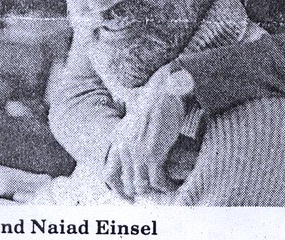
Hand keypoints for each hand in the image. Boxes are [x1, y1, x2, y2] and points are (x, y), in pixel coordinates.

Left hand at [103, 66, 187, 200]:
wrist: (164, 89)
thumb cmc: (155, 98)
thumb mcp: (136, 113)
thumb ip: (132, 128)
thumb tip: (136, 125)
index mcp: (117, 139)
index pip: (109, 174)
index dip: (118, 190)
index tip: (130, 196)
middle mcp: (123, 148)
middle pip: (126, 183)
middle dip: (139, 193)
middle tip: (153, 195)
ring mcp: (137, 152)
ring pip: (142, 186)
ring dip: (155, 191)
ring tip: (166, 189)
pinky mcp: (153, 154)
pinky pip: (158, 181)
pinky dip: (167, 186)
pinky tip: (174, 184)